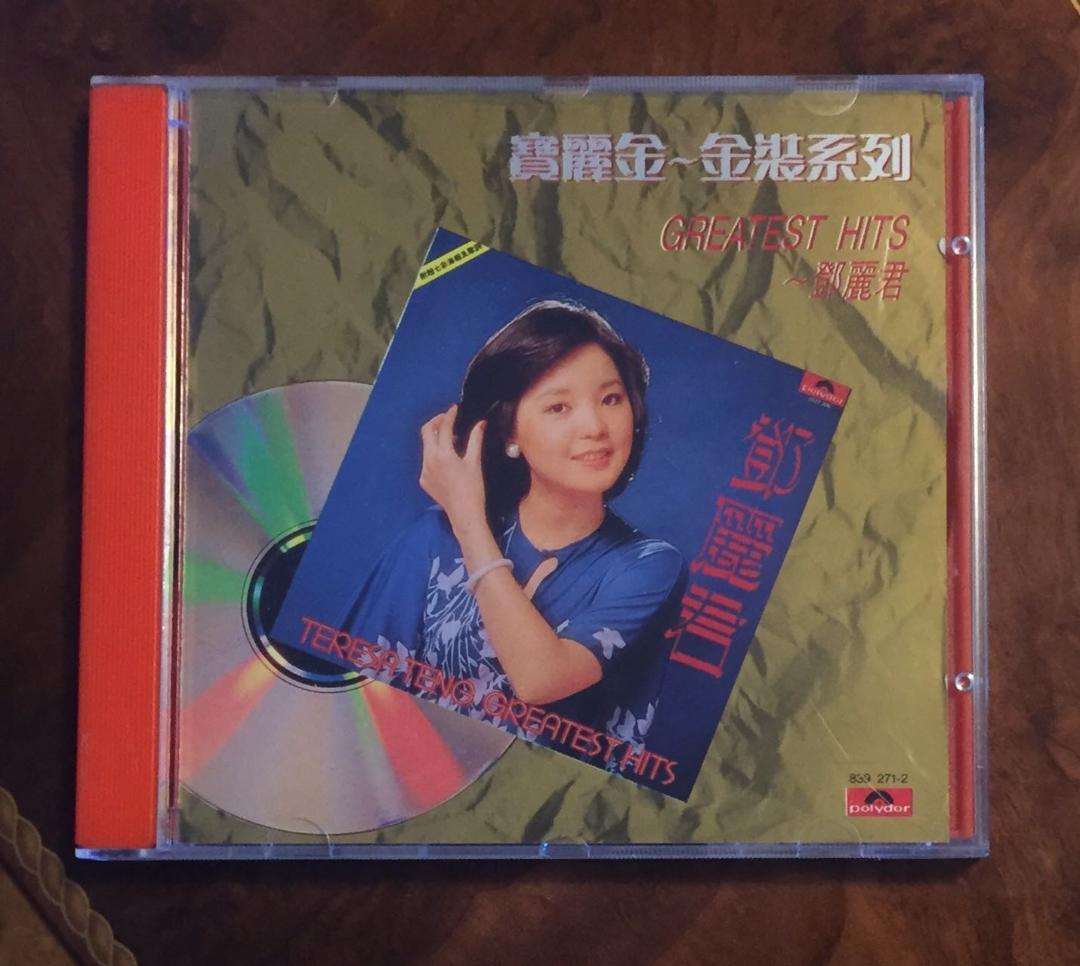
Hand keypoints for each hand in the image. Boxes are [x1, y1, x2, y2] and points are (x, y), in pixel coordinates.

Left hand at [419, 405, 486, 533]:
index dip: (449, 415)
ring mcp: (424, 471)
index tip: (455, 408)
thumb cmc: (473, 488)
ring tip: (452, 439)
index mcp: (443, 454)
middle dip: (437, 422)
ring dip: (436, 438)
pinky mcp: (423, 480)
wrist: (464, 514)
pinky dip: (435, 454)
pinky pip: (427, 460)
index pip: (444, 427)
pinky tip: (448, 459)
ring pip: (426, 446)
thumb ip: (475, 440)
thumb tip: (480, 424)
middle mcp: (429, 460)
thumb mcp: (474, 462)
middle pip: (426, 431)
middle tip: (448, 419)